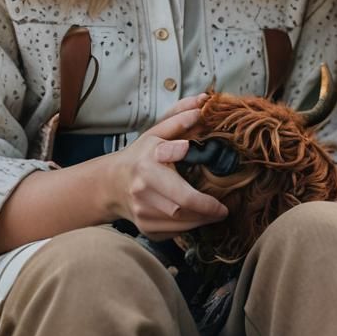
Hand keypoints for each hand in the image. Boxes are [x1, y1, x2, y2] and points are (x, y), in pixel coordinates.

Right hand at [108, 94, 228, 238]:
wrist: (112, 185)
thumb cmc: (141, 156)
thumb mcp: (156, 134)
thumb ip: (178, 119)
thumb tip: (202, 103)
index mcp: (147, 159)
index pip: (162, 156)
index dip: (172, 151)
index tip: (185, 147)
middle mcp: (142, 186)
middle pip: (179, 203)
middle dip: (206, 208)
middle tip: (224, 209)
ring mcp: (142, 210)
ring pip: (180, 221)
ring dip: (202, 218)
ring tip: (215, 213)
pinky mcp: (145, 228)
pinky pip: (175, 232)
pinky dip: (190, 226)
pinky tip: (196, 218)